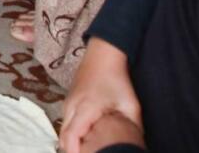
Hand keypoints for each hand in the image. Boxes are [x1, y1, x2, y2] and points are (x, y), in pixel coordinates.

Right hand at [60, 38, 142, 152]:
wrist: (102, 55)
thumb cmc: (116, 79)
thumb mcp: (131, 105)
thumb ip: (132, 128)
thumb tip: (135, 144)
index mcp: (85, 109)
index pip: (71, 137)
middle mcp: (71, 107)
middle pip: (64, 138)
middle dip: (73, 151)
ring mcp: (67, 104)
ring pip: (63, 131)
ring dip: (72, 144)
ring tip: (87, 150)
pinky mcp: (68, 103)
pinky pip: (65, 124)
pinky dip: (71, 135)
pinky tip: (84, 140)